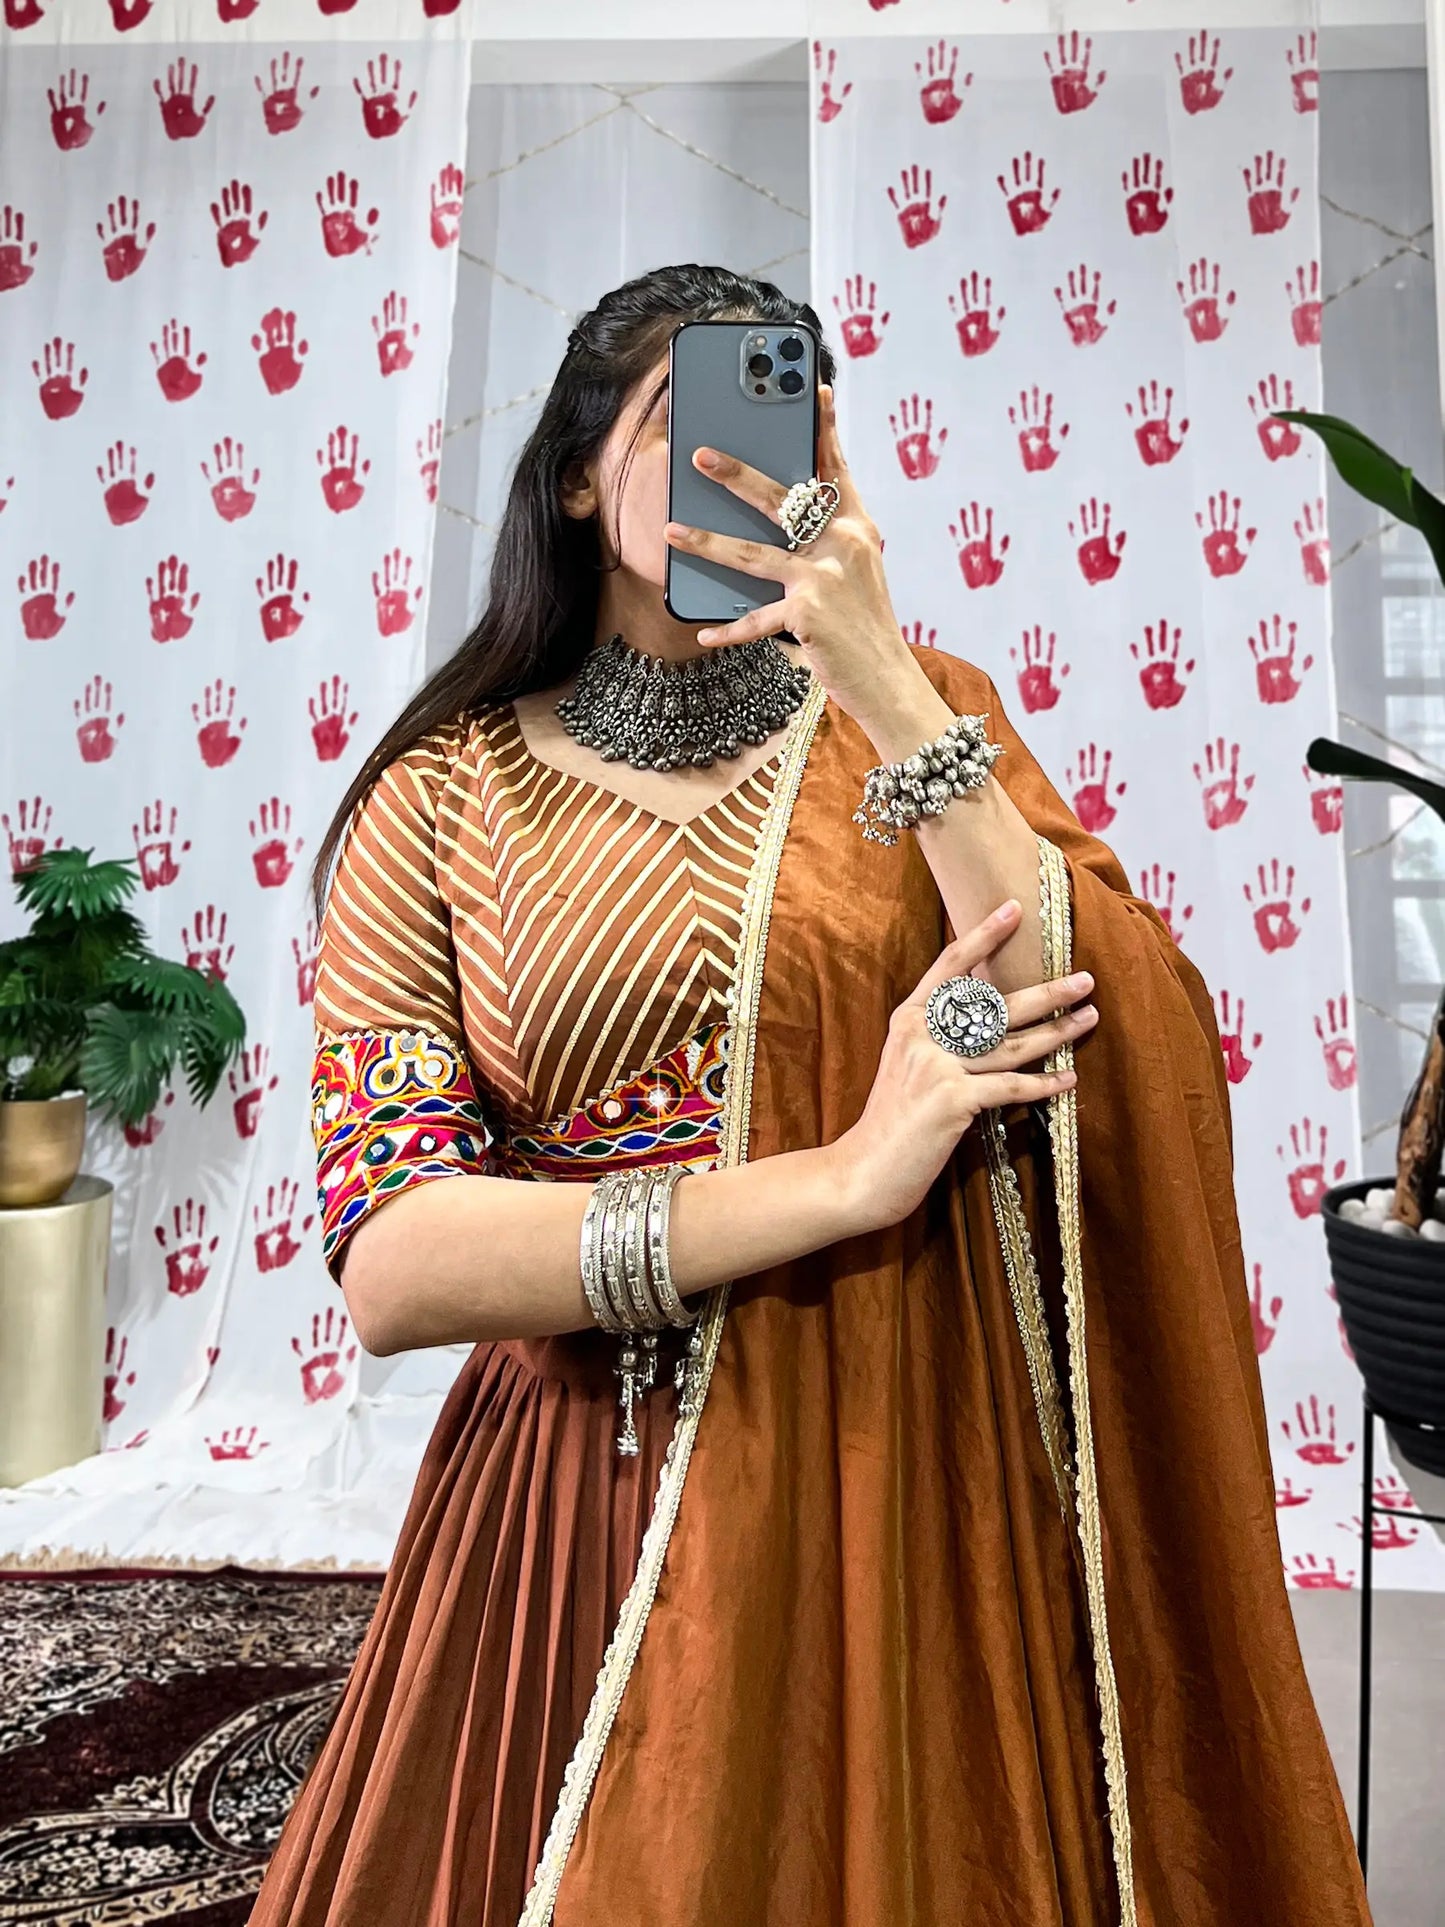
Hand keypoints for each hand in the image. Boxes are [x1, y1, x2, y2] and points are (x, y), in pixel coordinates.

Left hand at [662, 383, 914, 724]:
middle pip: (781, 500)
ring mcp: (824, 577)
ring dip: (706, 542)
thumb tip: (779, 525)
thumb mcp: (857, 575)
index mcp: (857, 528)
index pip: (837, 470)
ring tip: (671, 529)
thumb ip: (826, 546)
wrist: (888, 680)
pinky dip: (729, 629)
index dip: (825, 429)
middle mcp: (842, 544)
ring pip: (751, 554)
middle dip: (736, 475)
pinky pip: (756, 620)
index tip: (816, 390)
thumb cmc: (866, 628)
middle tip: (700, 455)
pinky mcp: (807, 613)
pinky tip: (703, 632)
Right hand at [823, 898, 1095, 1235]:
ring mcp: (935, 1066)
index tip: (1014, 908)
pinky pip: (1009, 1086)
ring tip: (1089, 1017)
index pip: (951, 965)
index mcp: (909, 1019)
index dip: (984, 935)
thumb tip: (990, 1014)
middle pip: (995, 1003)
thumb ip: (939, 1036)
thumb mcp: (906, 1064)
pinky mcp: (951, 1100)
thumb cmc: (892, 1121)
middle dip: (1047, 991)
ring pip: (1011, 1043)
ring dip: (1057, 1031)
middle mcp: (921, 1035)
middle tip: (1085, 978)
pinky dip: (1044, 1084)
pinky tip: (1069, 1080)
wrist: (864, 1169)